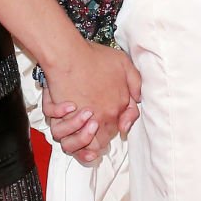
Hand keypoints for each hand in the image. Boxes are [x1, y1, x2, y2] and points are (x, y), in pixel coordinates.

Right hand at [42, 42, 140, 162]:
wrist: (69, 55)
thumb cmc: (94, 57)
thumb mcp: (125, 64)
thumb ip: (136, 83)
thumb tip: (137, 99)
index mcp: (117, 108)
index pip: (120, 129)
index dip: (115, 127)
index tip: (109, 121)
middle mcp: (102, 117)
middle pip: (103, 140)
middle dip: (100, 135)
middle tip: (95, 124)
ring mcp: (82, 120)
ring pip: (84, 144)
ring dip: (83, 139)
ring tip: (83, 125)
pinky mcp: (62, 118)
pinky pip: (64, 136)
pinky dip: (67, 133)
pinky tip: (69, 119)